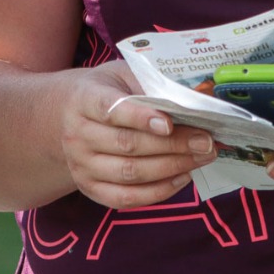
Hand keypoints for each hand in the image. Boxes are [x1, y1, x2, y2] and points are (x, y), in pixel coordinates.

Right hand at [57, 60, 219, 208]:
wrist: (66, 114)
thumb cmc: (106, 90)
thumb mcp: (122, 74)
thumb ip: (152, 85)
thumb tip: (196, 101)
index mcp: (84, 99)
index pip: (111, 110)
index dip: (140, 117)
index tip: (170, 123)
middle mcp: (78, 135)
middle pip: (128, 145)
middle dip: (173, 144)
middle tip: (207, 141)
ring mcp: (81, 166)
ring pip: (130, 173)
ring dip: (172, 167)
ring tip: (203, 157)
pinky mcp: (89, 189)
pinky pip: (126, 198)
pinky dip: (158, 191)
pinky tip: (183, 177)